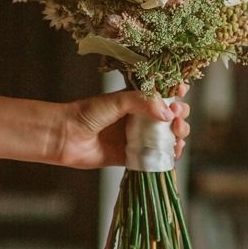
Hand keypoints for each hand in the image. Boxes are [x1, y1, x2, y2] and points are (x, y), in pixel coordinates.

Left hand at [52, 84, 190, 169]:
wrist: (66, 137)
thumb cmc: (86, 113)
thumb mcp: (117, 101)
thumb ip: (143, 102)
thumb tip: (168, 113)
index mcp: (136, 99)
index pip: (163, 93)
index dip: (176, 92)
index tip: (182, 92)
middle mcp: (139, 117)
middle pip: (170, 115)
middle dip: (180, 115)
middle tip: (176, 117)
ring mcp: (137, 137)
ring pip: (167, 136)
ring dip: (178, 135)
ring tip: (177, 135)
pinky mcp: (133, 156)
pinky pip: (156, 156)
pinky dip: (169, 155)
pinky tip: (173, 152)